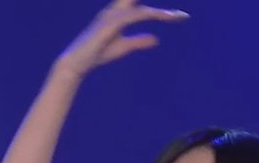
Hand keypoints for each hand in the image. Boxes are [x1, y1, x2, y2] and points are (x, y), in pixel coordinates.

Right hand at [52, 1, 189, 80]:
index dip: (158, 10)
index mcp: (118, 13)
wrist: (78, 63)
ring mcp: (112, 16)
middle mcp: (115, 10)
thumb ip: (139, 41)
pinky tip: (164, 18)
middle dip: (155, 8)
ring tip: (177, 17)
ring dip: (160, 12)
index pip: (140, 4)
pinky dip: (150, 15)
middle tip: (180, 13)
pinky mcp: (110, 24)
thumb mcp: (123, 47)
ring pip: (141, 8)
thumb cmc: (98, 53)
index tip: (180, 16)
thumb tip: (156, 39)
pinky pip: (135, 16)